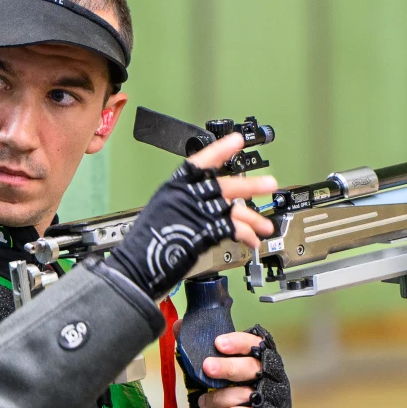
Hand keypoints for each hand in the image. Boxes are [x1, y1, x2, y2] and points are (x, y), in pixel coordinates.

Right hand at [102, 133, 277, 299]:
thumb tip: (212, 209)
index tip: (236, 141)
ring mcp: (195, 213)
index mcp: (173, 189)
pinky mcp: (203, 231)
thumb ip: (187, 207)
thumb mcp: (164, 215)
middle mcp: (185, 197)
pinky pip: (232, 228)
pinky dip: (246, 234)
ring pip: (233, 207)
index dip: (220, 150)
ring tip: (266, 225)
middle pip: (224, 184)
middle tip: (269, 183)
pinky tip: (253, 239)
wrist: (137, 267)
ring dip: (254, 217)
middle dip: (251, 186)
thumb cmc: (146, 246)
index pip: (199, 162)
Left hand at [193, 330, 268, 407]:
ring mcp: (268, 394)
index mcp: (257, 354)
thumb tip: (177, 326)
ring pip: (246, 393)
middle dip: (229, 367)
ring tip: (202, 401)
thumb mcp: (219, 361)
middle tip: (208, 367)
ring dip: (221, 397)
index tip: (218, 343)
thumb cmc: (235, 381)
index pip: (252, 343)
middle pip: (251, 367)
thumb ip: (201, 345)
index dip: (238, 342)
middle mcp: (267, 372)